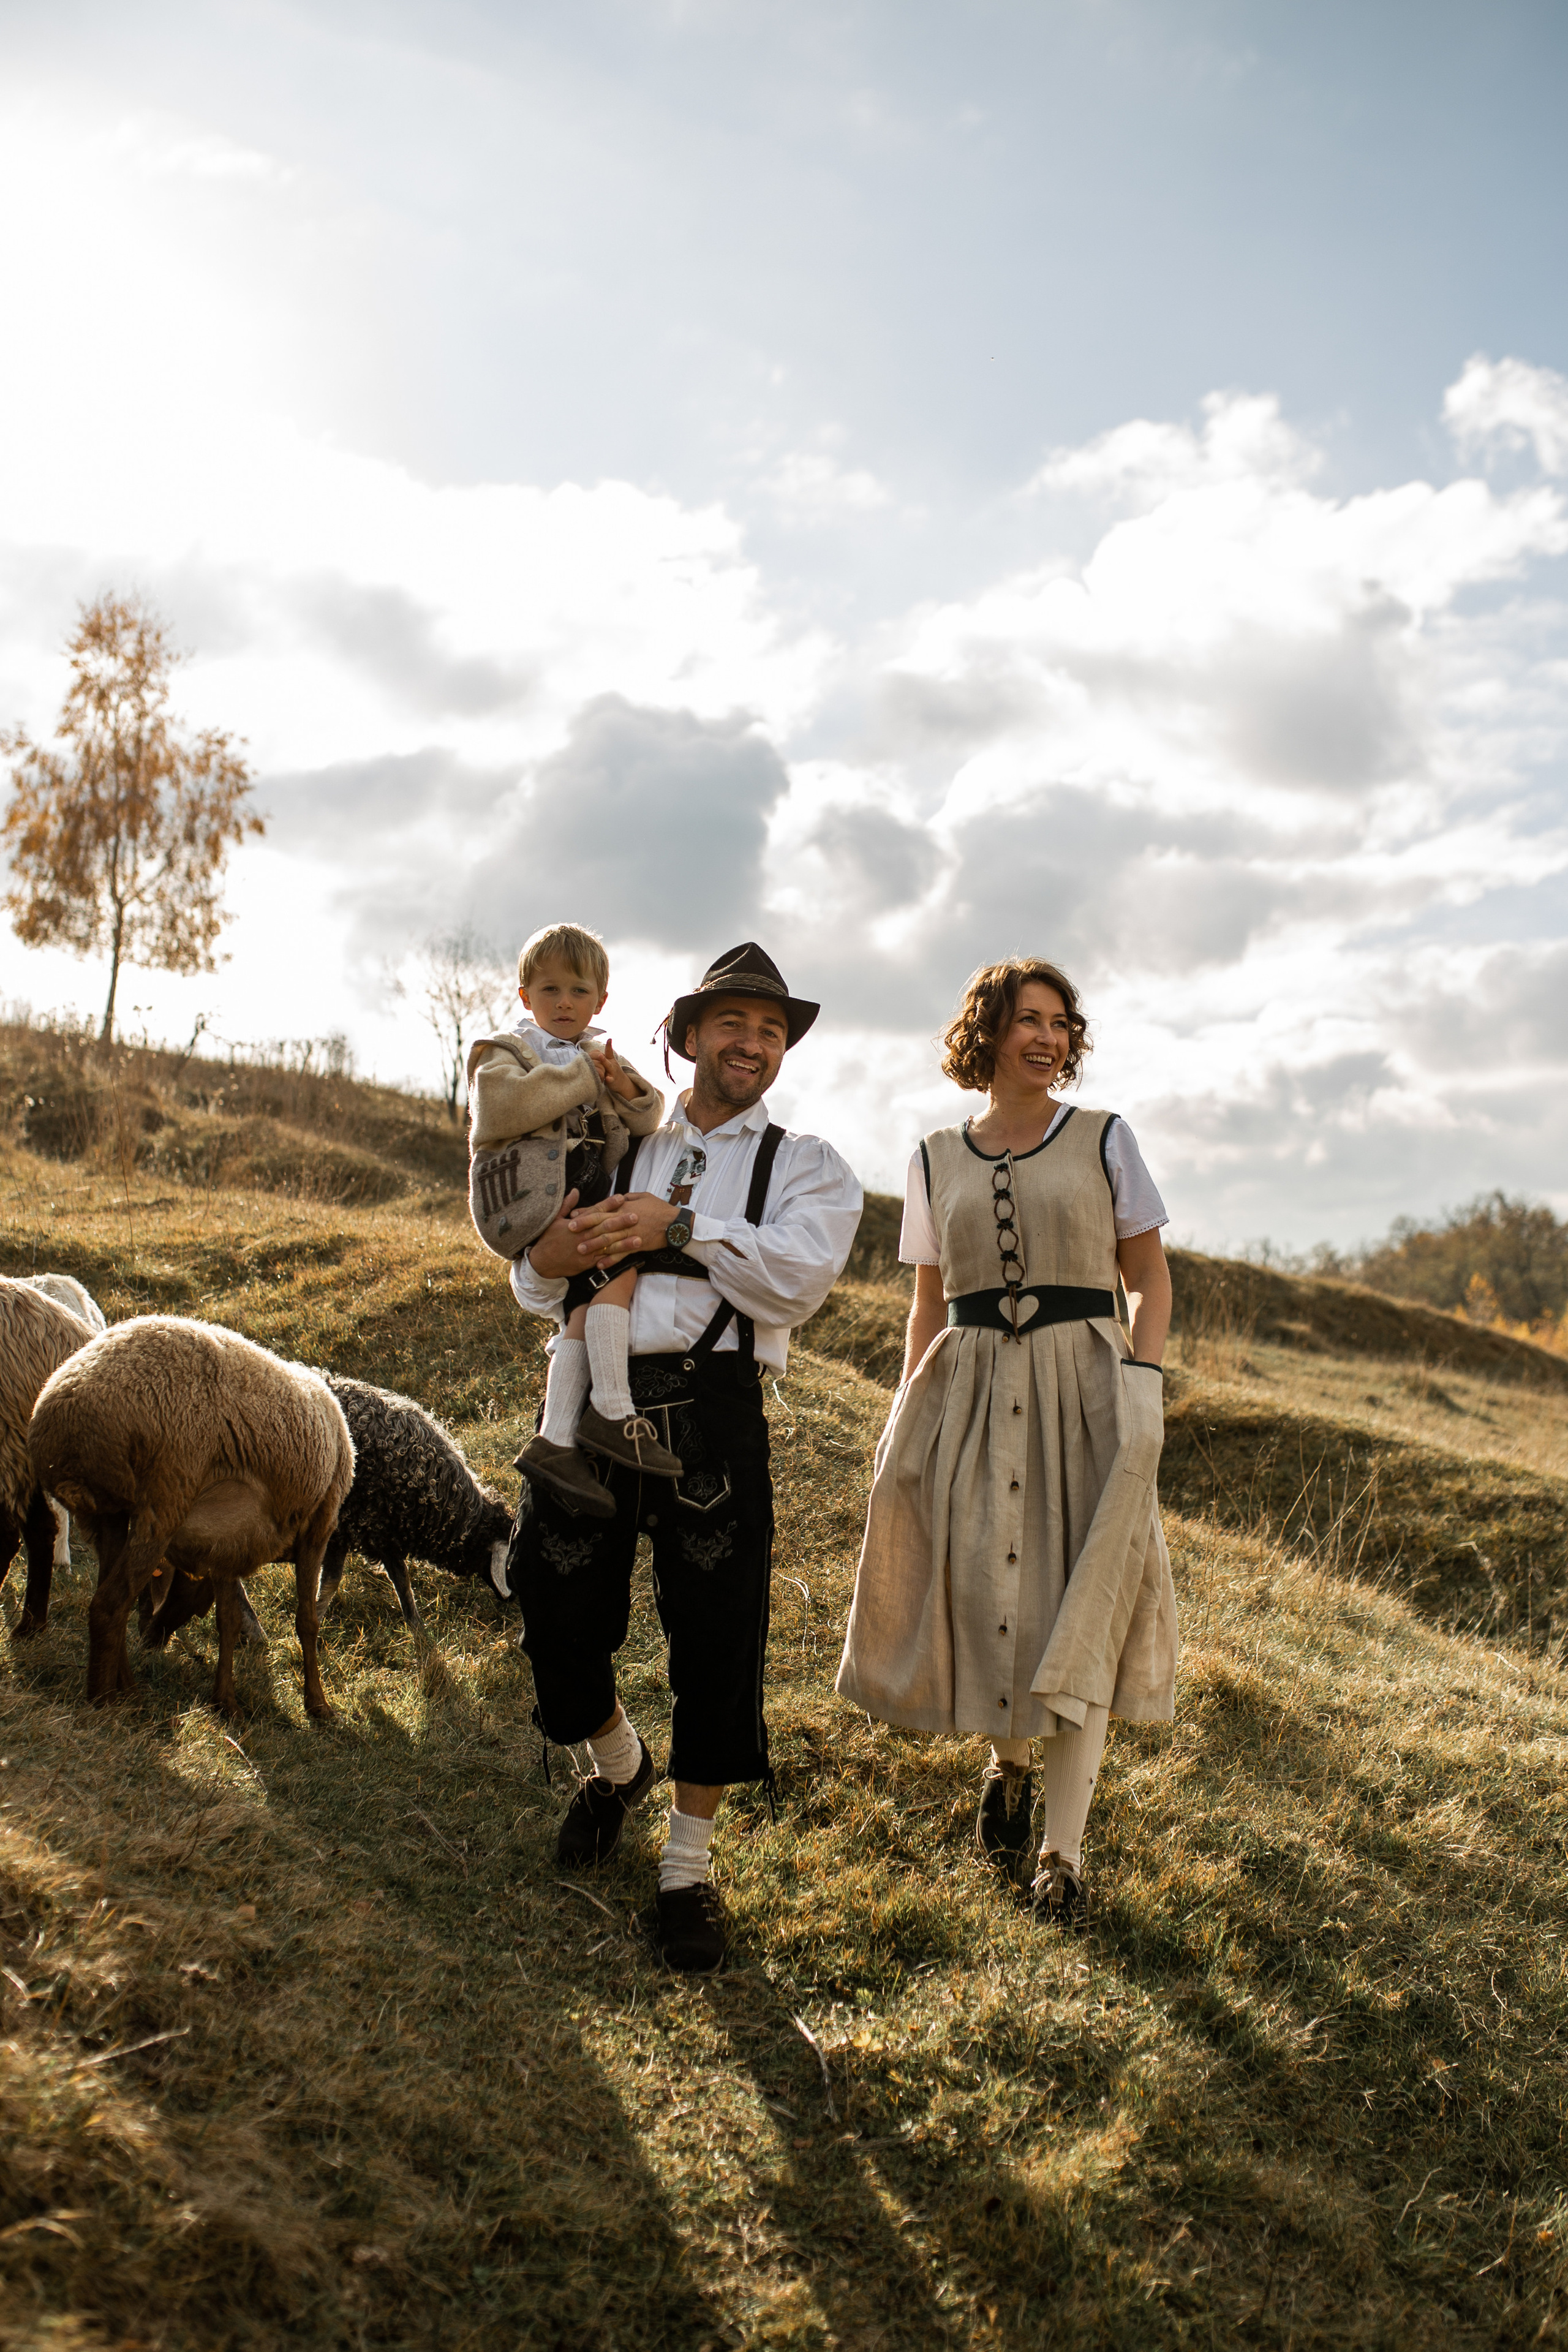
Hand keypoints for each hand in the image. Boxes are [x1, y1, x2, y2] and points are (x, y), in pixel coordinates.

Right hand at [525, 1188, 635, 1278]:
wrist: (542, 1262)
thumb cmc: (548, 1239)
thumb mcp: (554, 1220)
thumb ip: (567, 1205)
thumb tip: (576, 1191)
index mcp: (575, 1224)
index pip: (595, 1211)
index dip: (609, 1204)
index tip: (621, 1198)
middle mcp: (582, 1236)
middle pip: (605, 1227)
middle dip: (621, 1221)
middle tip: (636, 1216)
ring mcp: (586, 1250)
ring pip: (608, 1245)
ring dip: (624, 1241)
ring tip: (639, 1238)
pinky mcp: (587, 1263)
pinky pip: (604, 1259)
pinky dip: (616, 1257)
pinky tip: (627, 1255)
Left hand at [565, 1189, 682, 1263]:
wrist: (675, 1224)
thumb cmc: (659, 1208)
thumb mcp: (642, 1196)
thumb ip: (627, 1198)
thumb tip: (615, 1198)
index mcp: (624, 1207)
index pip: (602, 1210)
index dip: (586, 1213)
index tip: (573, 1216)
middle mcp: (624, 1221)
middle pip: (601, 1224)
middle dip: (584, 1228)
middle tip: (569, 1232)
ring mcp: (630, 1235)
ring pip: (609, 1240)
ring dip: (594, 1246)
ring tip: (580, 1251)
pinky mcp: (636, 1246)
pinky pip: (621, 1254)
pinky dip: (610, 1260)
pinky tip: (600, 1265)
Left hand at [588, 1036, 638, 1102]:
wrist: (622, 1082)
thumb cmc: (612, 1070)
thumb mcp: (610, 1061)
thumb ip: (607, 1052)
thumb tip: (607, 1040)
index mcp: (610, 1060)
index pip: (609, 1052)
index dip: (609, 1046)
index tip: (609, 1039)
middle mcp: (612, 1065)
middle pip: (607, 1061)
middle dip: (603, 1058)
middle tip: (599, 1054)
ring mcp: (613, 1073)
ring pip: (609, 1068)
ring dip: (605, 1064)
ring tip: (601, 1059)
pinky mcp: (612, 1081)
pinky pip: (610, 1080)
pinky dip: (609, 1079)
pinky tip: (607, 1078)